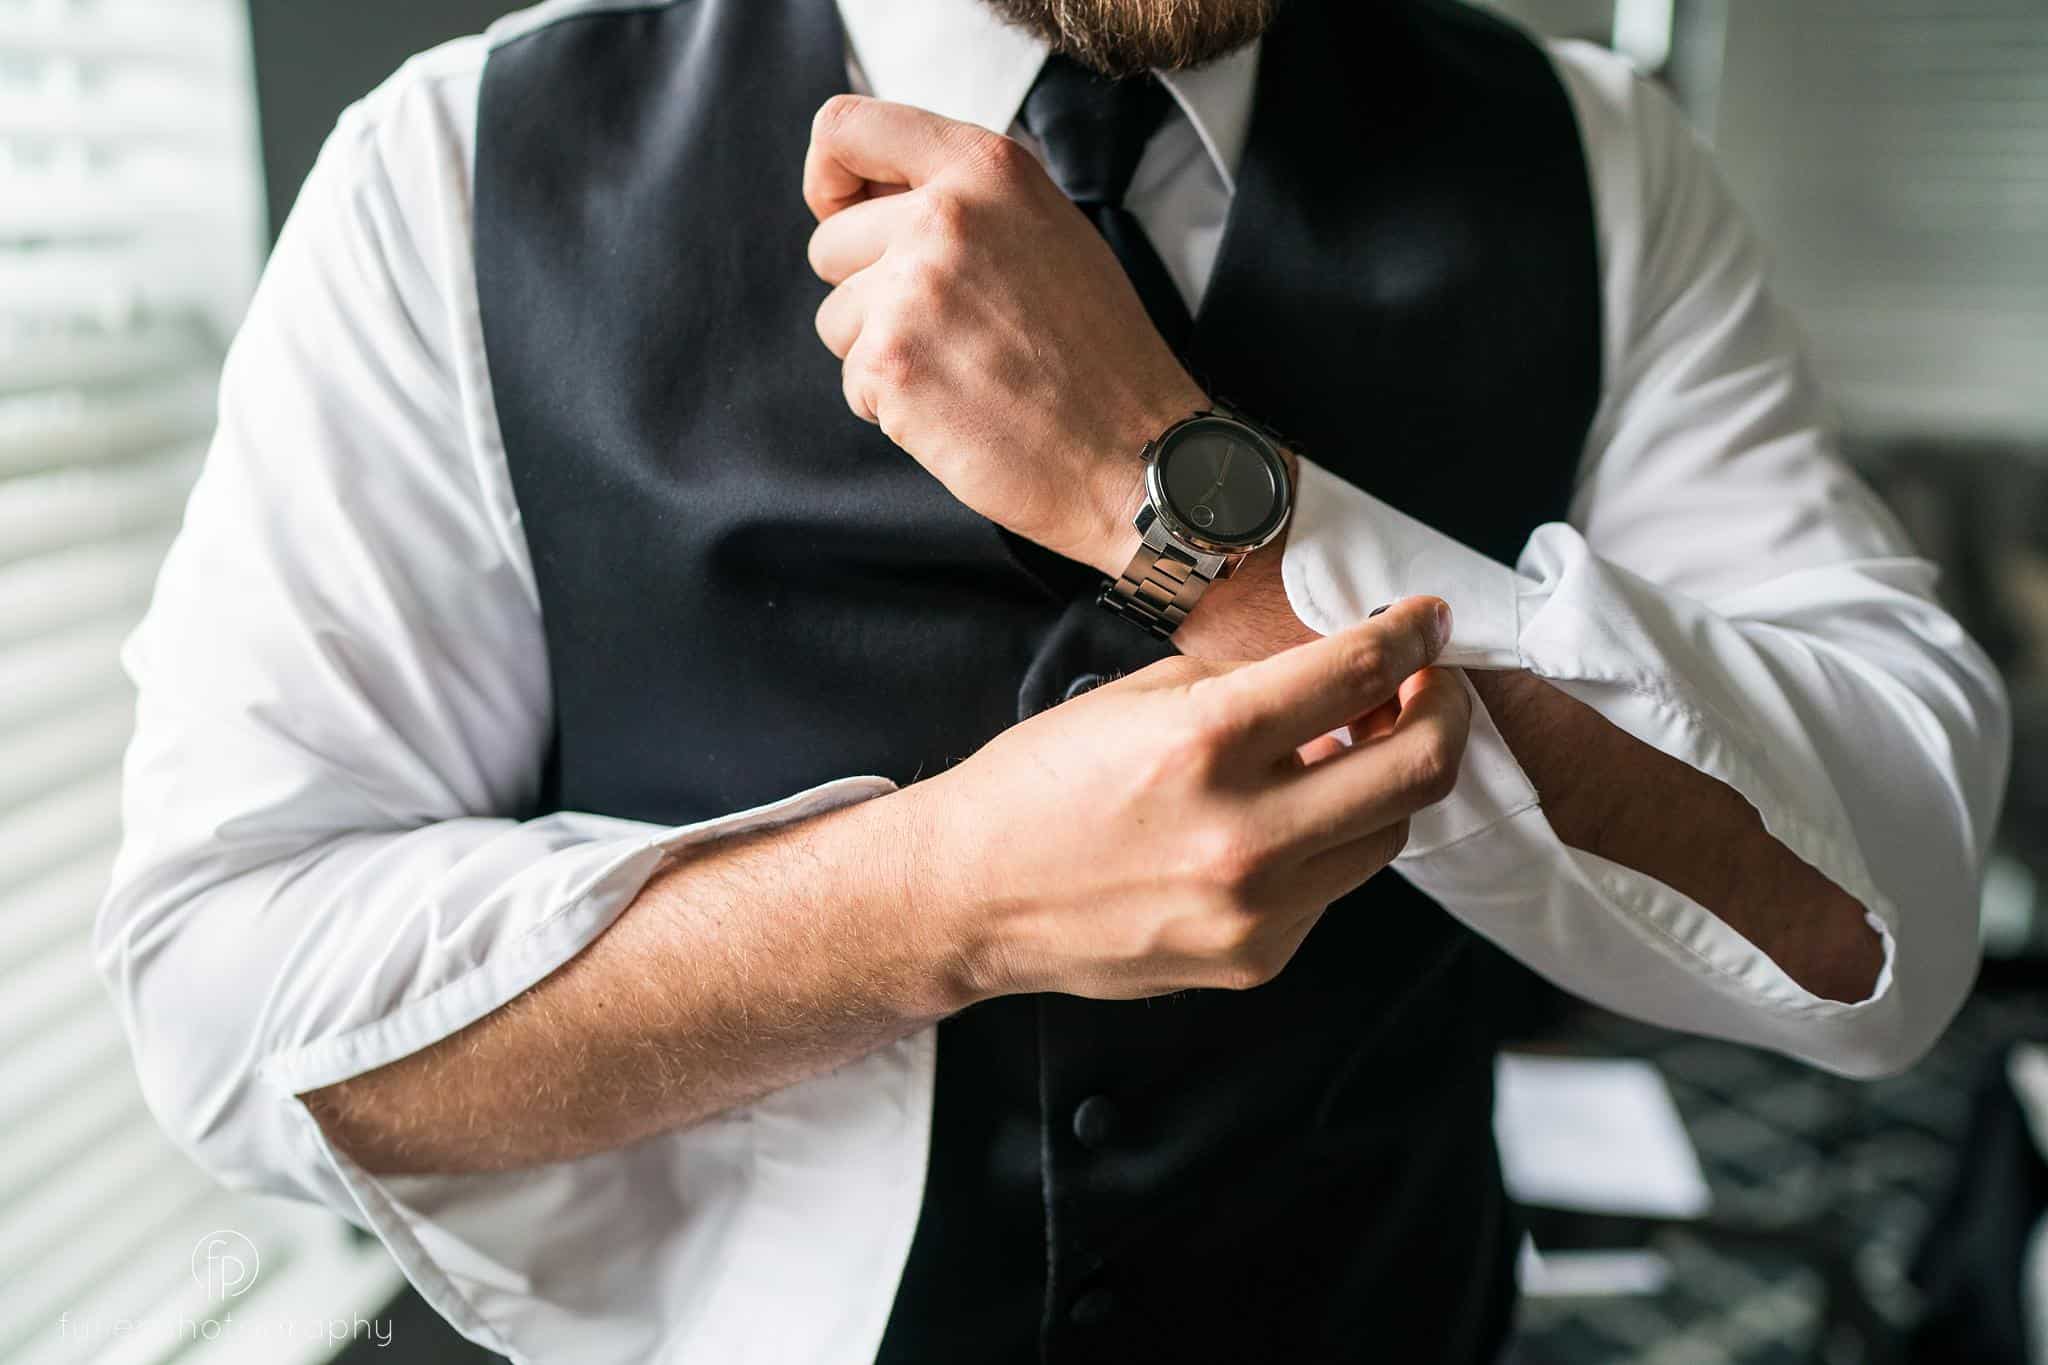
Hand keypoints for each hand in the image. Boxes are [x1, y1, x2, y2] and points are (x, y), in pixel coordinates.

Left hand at [802, 94, 1208, 575]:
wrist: (1135, 455)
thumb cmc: (1102, 357)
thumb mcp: (1051, 232)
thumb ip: (968, 200)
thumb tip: (879, 196)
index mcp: (987, 169)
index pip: (847, 129)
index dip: (830, 177)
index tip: (843, 213)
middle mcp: (945, 216)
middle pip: (831, 243)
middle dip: (868, 292)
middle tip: (946, 331)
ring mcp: (912, 289)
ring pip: (837, 318)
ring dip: (883, 353)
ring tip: (964, 373)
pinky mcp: (892, 362)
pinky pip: (853, 381)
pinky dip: (893, 407)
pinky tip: (960, 412)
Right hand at [905, 597, 1468, 1000]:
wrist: (972, 893)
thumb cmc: (1043, 784)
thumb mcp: (1143, 695)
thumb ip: (1254, 684)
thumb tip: (1345, 677)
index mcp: (1209, 740)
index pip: (1361, 672)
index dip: (1416, 635)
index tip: (1430, 623)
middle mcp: (1244, 831)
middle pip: (1419, 767)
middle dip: (1446, 711)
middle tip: (1432, 686)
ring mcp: (1256, 908)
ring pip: (1388, 833)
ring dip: (1386, 782)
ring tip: (1346, 753)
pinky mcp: (1256, 958)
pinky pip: (1332, 888)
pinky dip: (1324, 844)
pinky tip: (1280, 822)